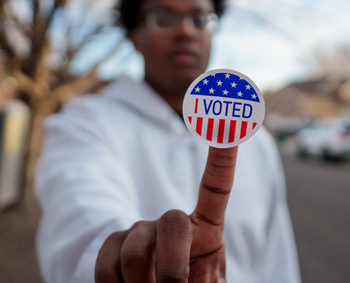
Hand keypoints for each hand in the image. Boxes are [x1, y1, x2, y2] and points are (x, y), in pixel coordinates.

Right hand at [95, 146, 237, 281]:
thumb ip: (207, 279)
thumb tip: (188, 276)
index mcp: (205, 229)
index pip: (216, 185)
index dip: (222, 155)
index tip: (229, 125)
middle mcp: (171, 221)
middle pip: (172, 222)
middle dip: (172, 268)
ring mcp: (140, 230)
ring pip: (134, 251)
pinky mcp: (113, 243)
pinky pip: (107, 263)